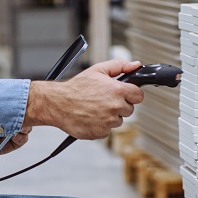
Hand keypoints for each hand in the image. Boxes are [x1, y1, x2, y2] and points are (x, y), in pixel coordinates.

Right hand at [24, 59, 143, 139]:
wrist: (58, 103)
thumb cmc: (76, 87)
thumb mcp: (97, 70)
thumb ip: (119, 66)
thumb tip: (135, 65)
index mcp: (117, 91)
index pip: (139, 96)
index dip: (131, 94)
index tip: (124, 94)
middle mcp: (115, 107)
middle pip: (129, 109)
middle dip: (119, 105)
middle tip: (104, 100)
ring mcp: (108, 121)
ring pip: (118, 120)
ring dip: (110, 116)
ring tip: (95, 108)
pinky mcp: (101, 132)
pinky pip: (107, 130)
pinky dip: (100, 125)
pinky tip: (91, 117)